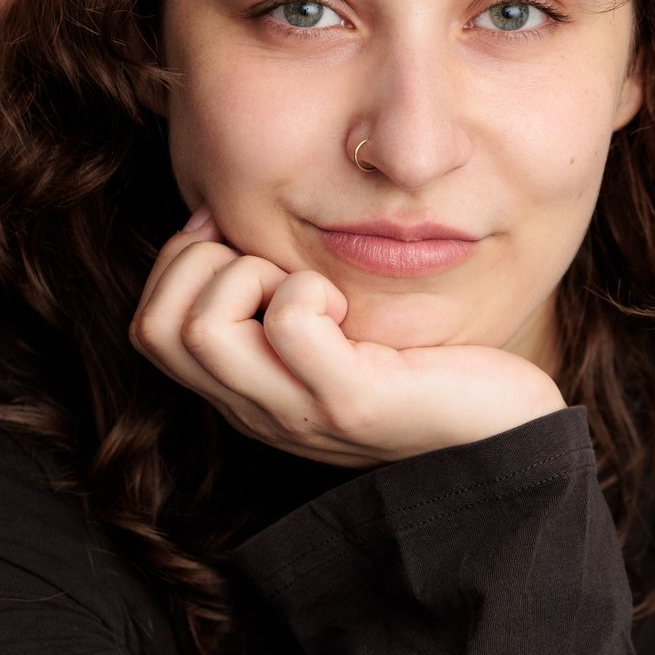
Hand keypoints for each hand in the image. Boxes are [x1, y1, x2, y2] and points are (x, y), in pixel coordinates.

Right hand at [129, 204, 566, 467]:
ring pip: (202, 328)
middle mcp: (258, 413)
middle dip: (202, 264)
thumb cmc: (428, 366)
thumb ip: (277, 295)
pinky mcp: (350, 403)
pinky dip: (310, 287)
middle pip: (157, 328)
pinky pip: (289, 321)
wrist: (505, 437)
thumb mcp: (335, 329)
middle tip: (275, 263)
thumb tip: (220, 217)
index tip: (242, 239)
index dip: (180, 264)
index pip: (149, 329)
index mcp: (247, 395)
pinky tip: (350, 306)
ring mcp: (299, 415)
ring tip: (311, 286)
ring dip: (249, 273)